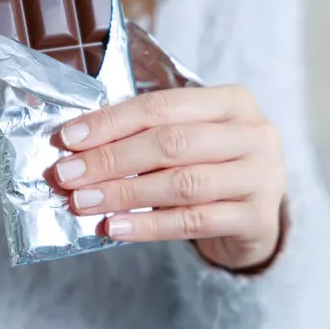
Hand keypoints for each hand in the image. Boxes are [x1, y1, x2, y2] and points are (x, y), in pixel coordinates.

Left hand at [54, 86, 286, 270]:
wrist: (256, 216)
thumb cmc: (213, 166)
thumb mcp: (191, 138)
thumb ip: (148, 134)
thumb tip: (79, 147)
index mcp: (233, 102)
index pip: (163, 105)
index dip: (112, 122)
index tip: (68, 138)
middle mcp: (254, 133)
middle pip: (171, 142)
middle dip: (112, 159)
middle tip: (67, 175)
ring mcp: (262, 176)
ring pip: (182, 183)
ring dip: (125, 192)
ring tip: (84, 202)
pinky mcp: (258, 218)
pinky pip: (194, 221)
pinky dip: (149, 225)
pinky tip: (116, 227)